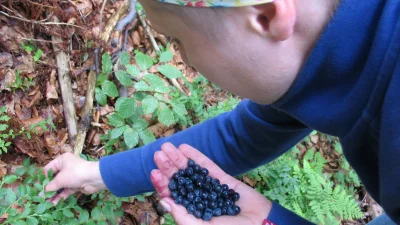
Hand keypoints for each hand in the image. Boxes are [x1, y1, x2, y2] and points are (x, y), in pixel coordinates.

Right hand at [43, 152, 106, 204]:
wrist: (94, 178)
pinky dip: (60, 196)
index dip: (42, 178)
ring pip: (60, 186)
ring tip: (46, 202)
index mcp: (62, 160)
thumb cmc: (75, 173)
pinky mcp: (75, 184)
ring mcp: (71, 176)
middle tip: (40, 196)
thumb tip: (42, 193)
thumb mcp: (60, 179)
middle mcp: (66, 167)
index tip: (37, 187)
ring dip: (54, 194)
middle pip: (54, 178)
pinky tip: (54, 203)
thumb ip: (50, 186)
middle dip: (48, 188)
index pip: (48, 169)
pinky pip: (66, 190)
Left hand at [151, 143, 271, 224]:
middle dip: (168, 167)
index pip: (172, 196)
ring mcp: (210, 188)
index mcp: (191, 213)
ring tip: (167, 146)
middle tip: (158, 153)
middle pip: (179, 180)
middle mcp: (198, 199)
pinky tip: (185, 149)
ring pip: (191, 171)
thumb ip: (182, 215)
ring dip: (178, 159)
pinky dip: (196, 157)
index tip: (154, 172)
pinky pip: (207, 166)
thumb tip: (163, 201)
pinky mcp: (222, 180)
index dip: (162, 184)